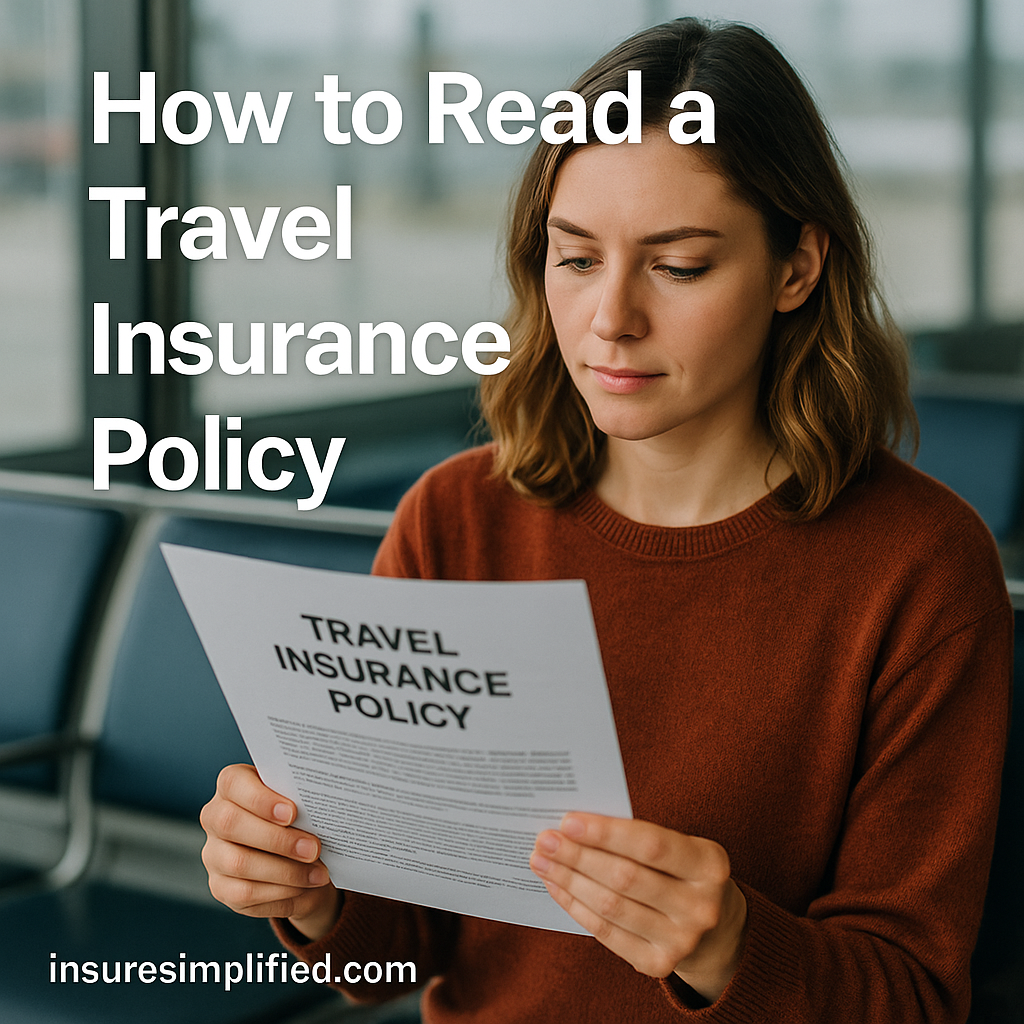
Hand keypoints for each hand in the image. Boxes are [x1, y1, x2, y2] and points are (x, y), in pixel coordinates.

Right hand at [200, 763, 340, 939]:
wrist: (295, 854)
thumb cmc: (297, 817)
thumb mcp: (299, 803)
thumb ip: (300, 800)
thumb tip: (323, 809)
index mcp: (232, 786)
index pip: (233, 783)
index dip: (261, 799)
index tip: (292, 812)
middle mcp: (215, 817)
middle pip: (232, 824)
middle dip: (277, 839)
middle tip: (313, 848)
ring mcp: (214, 854)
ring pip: (239, 863)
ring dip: (285, 871)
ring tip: (318, 873)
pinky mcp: (220, 887)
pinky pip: (245, 893)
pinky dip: (280, 892)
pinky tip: (304, 888)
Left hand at [529, 813, 746, 1001]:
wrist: (712, 928)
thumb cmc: (680, 870)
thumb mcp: (677, 847)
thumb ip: (636, 836)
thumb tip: (574, 826)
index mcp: (709, 864)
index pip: (651, 845)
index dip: (606, 833)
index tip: (568, 821)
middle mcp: (701, 906)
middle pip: (625, 878)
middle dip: (578, 856)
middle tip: (545, 840)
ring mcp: (682, 941)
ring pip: (611, 906)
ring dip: (569, 881)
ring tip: (542, 861)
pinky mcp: (658, 964)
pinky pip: (606, 932)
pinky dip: (576, 906)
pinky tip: (557, 887)